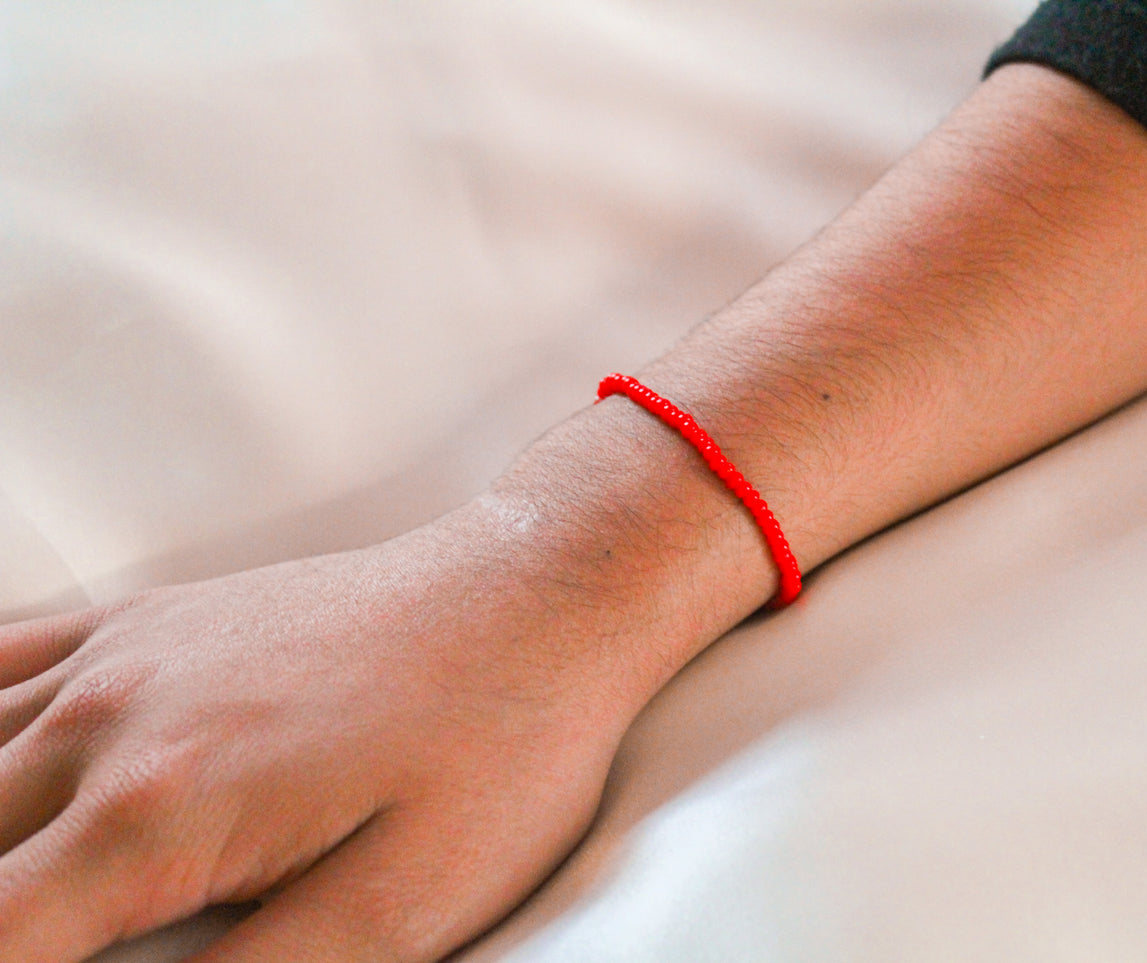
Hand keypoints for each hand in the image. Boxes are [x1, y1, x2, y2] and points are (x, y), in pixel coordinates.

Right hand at [0, 511, 648, 962]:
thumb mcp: (400, 909)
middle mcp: (105, 723)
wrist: (538, 594)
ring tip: (47, 898)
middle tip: (72, 932)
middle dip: (0, 916)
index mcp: (154, 813)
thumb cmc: (493, 746)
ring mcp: (118, 658)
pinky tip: (15, 781)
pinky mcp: (145, 621)